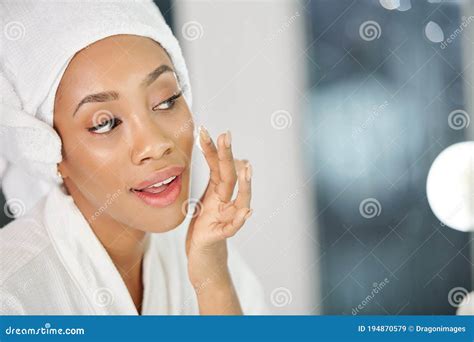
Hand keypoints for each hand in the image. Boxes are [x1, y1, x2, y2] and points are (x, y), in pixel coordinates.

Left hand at [185, 126, 252, 286]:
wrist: (203, 257)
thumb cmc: (205, 227)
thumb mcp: (207, 200)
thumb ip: (216, 180)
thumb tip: (236, 159)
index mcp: (217, 192)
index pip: (215, 166)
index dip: (210, 149)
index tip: (203, 129)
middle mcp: (225, 202)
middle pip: (229, 177)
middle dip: (227, 156)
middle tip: (227, 135)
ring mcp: (225, 218)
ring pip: (239, 201)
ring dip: (244, 185)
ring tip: (247, 169)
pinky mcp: (220, 236)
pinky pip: (232, 228)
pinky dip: (240, 220)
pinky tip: (248, 211)